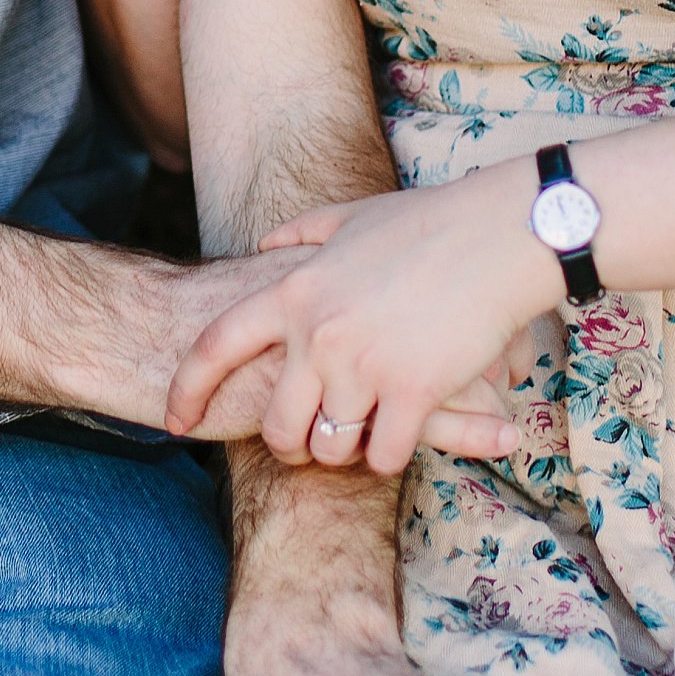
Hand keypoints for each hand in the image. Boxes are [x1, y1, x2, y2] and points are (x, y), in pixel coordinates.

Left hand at [144, 251, 520, 460]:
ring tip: (362, 438)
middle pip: (278, 424)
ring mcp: (364, 366)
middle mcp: (318, 334)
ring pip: (329, 448)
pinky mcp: (414, 392)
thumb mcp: (353, 218)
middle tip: (310, 445)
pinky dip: (389, 457)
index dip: (187, 389)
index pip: (215, 347)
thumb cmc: (431, 224)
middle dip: (290, 445)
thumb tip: (260, 247)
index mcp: (295, 292)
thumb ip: (301, 235)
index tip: (175, 423)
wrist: (500, 235)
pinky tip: (401, 439)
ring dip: (344, 453)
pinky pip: (384, 455)